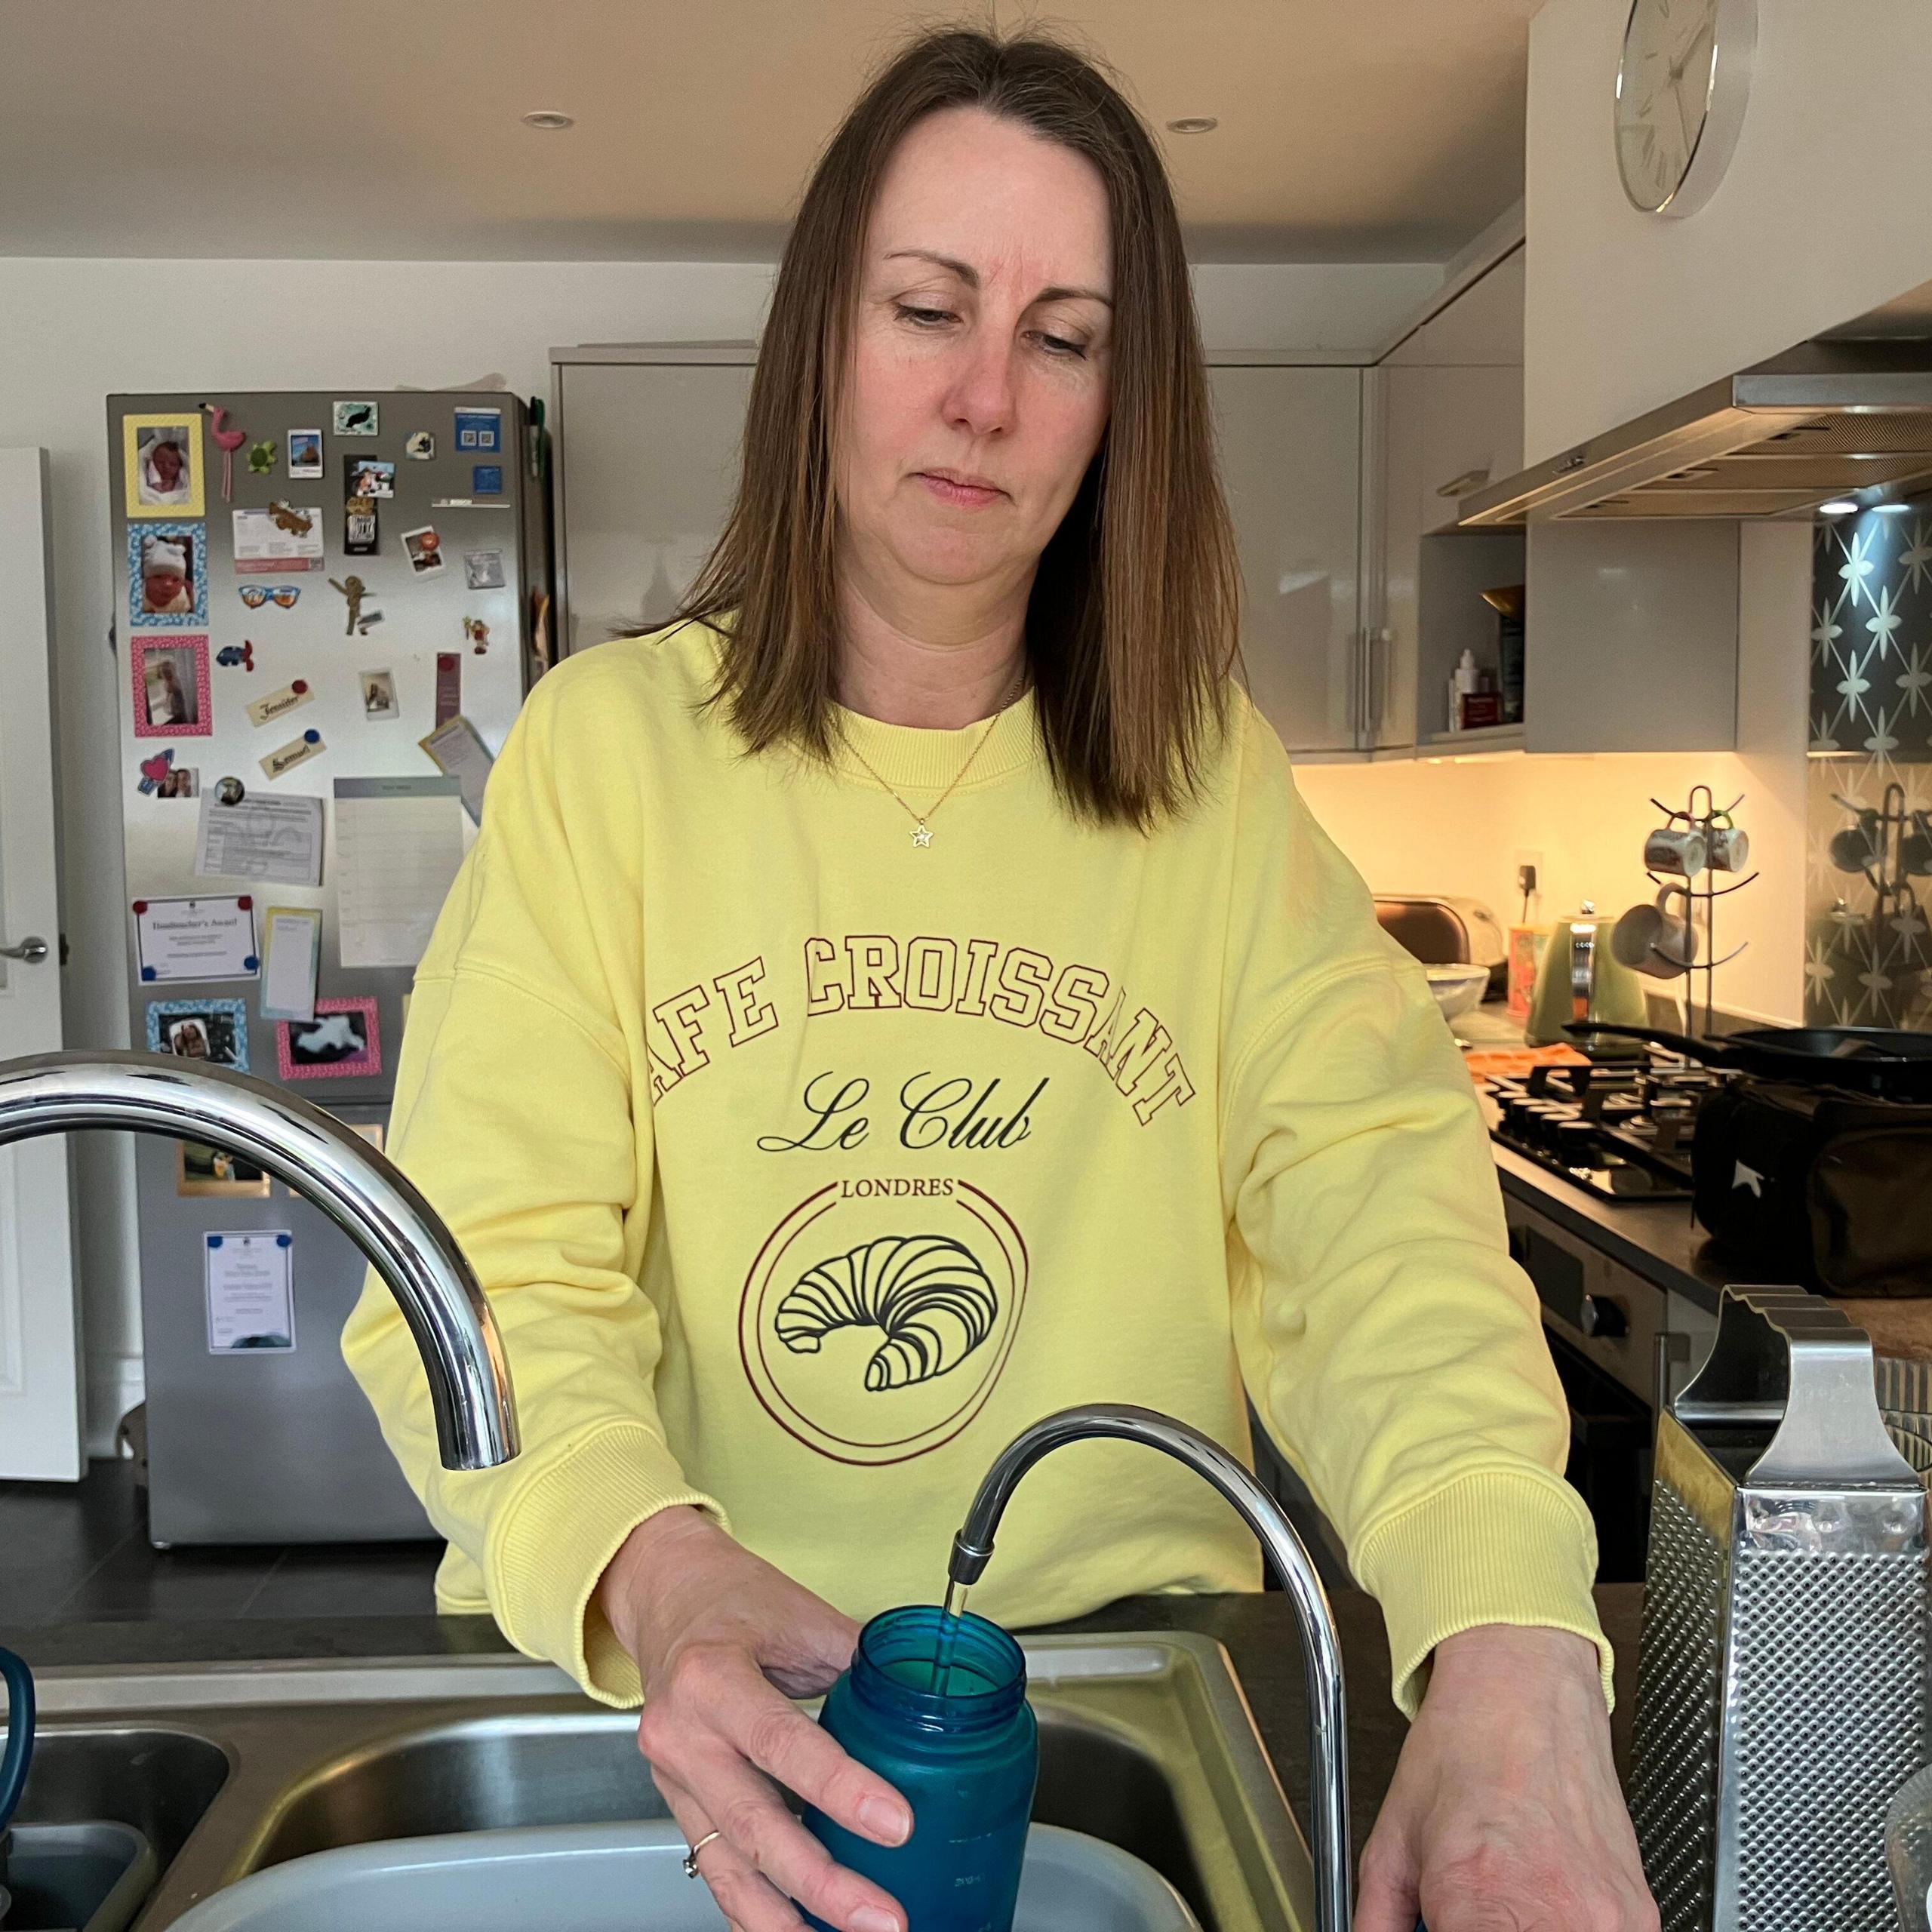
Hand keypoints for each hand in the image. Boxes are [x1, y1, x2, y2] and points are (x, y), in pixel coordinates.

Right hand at [597, 1505, 911, 1931]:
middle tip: (882, 1916)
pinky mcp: (679, 1801)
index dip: (842, 1788)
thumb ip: (859, 1660)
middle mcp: (683, 1734)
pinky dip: (755, 1911)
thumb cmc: (731, 1597)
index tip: (896, 1823)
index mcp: (713, 1677)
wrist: (666, 1593)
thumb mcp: (799, 1614)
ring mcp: (674, 1777)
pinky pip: (716, 1867)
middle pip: (755, 1825)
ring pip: (730, 1865)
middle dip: (822, 1883)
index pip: (783, 1743)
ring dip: (788, 1917)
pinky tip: (794, 1931)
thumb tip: (926, 1698)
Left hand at [1356, 1624, 1657, 1931]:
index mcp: (1480, 1904)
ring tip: (1501, 1898)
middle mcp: (1556, 1917)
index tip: (1435, 1928)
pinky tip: (1538, 1893)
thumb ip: (1378, 1918)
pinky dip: (1558, 1923)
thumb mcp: (1392, 1841)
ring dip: (1522, 1928)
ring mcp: (1608, 1922)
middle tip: (1462, 1914)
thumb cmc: (1464, 1749)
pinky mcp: (1642, 1916)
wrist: (1524, 1689)